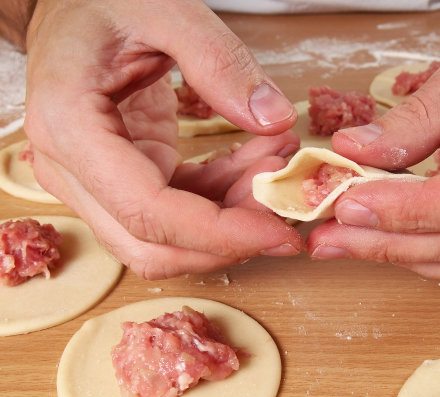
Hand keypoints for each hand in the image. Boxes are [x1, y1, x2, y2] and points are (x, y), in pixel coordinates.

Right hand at [24, 0, 300, 278]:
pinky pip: (179, 209)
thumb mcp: (164, 9)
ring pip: (167, 239)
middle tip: (285, 207)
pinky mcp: (121, 180)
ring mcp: (93, 181)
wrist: (69, 9)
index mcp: (70, 126)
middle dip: (228, 240)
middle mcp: (71, 168)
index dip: (217, 233)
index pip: (145, 211)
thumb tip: (273, 119)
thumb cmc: (101, 2)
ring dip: (231, 221)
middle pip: (152, 245)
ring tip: (277, 167)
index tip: (276, 230)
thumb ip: (220, 62)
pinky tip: (257, 162)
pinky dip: (222, 199)